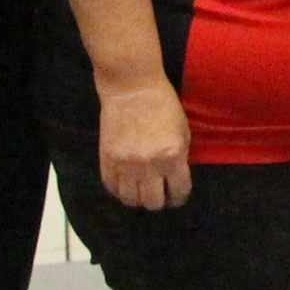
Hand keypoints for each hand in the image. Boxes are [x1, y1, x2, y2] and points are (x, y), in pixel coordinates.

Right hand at [96, 79, 193, 209]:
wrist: (131, 87)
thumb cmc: (163, 104)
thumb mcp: (182, 130)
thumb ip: (181, 156)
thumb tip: (176, 177)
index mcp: (172, 156)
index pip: (178, 191)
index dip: (179, 197)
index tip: (177, 196)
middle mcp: (148, 165)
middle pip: (152, 203)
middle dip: (159, 201)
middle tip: (159, 194)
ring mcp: (125, 164)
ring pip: (130, 200)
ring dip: (138, 198)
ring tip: (141, 190)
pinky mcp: (107, 159)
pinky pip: (111, 187)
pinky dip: (119, 190)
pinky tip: (125, 183)